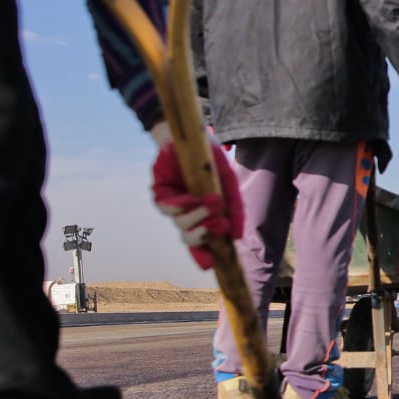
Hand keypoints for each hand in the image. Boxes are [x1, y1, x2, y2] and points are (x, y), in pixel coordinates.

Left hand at [149, 130, 244, 269]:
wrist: (189, 135)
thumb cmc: (210, 159)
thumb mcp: (228, 182)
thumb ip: (234, 207)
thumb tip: (238, 236)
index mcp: (204, 216)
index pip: (203, 243)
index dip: (204, 256)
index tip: (212, 264)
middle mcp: (188, 215)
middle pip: (190, 239)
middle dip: (205, 236)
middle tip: (220, 226)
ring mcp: (173, 206)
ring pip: (182, 225)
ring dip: (198, 217)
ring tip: (213, 202)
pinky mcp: (159, 194)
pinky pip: (168, 209)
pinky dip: (182, 205)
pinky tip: (191, 197)